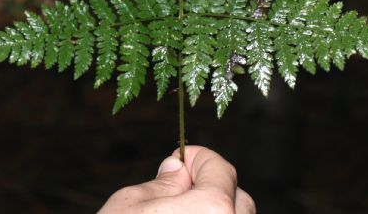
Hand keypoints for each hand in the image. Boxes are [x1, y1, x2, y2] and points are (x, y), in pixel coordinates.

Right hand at [98, 145, 254, 213]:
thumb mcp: (131, 205)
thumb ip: (162, 183)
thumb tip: (176, 168)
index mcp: (213, 209)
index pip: (221, 170)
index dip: (199, 158)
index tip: (180, 158)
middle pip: (237, 199)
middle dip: (211, 186)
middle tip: (179, 186)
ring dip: (214, 211)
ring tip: (180, 211)